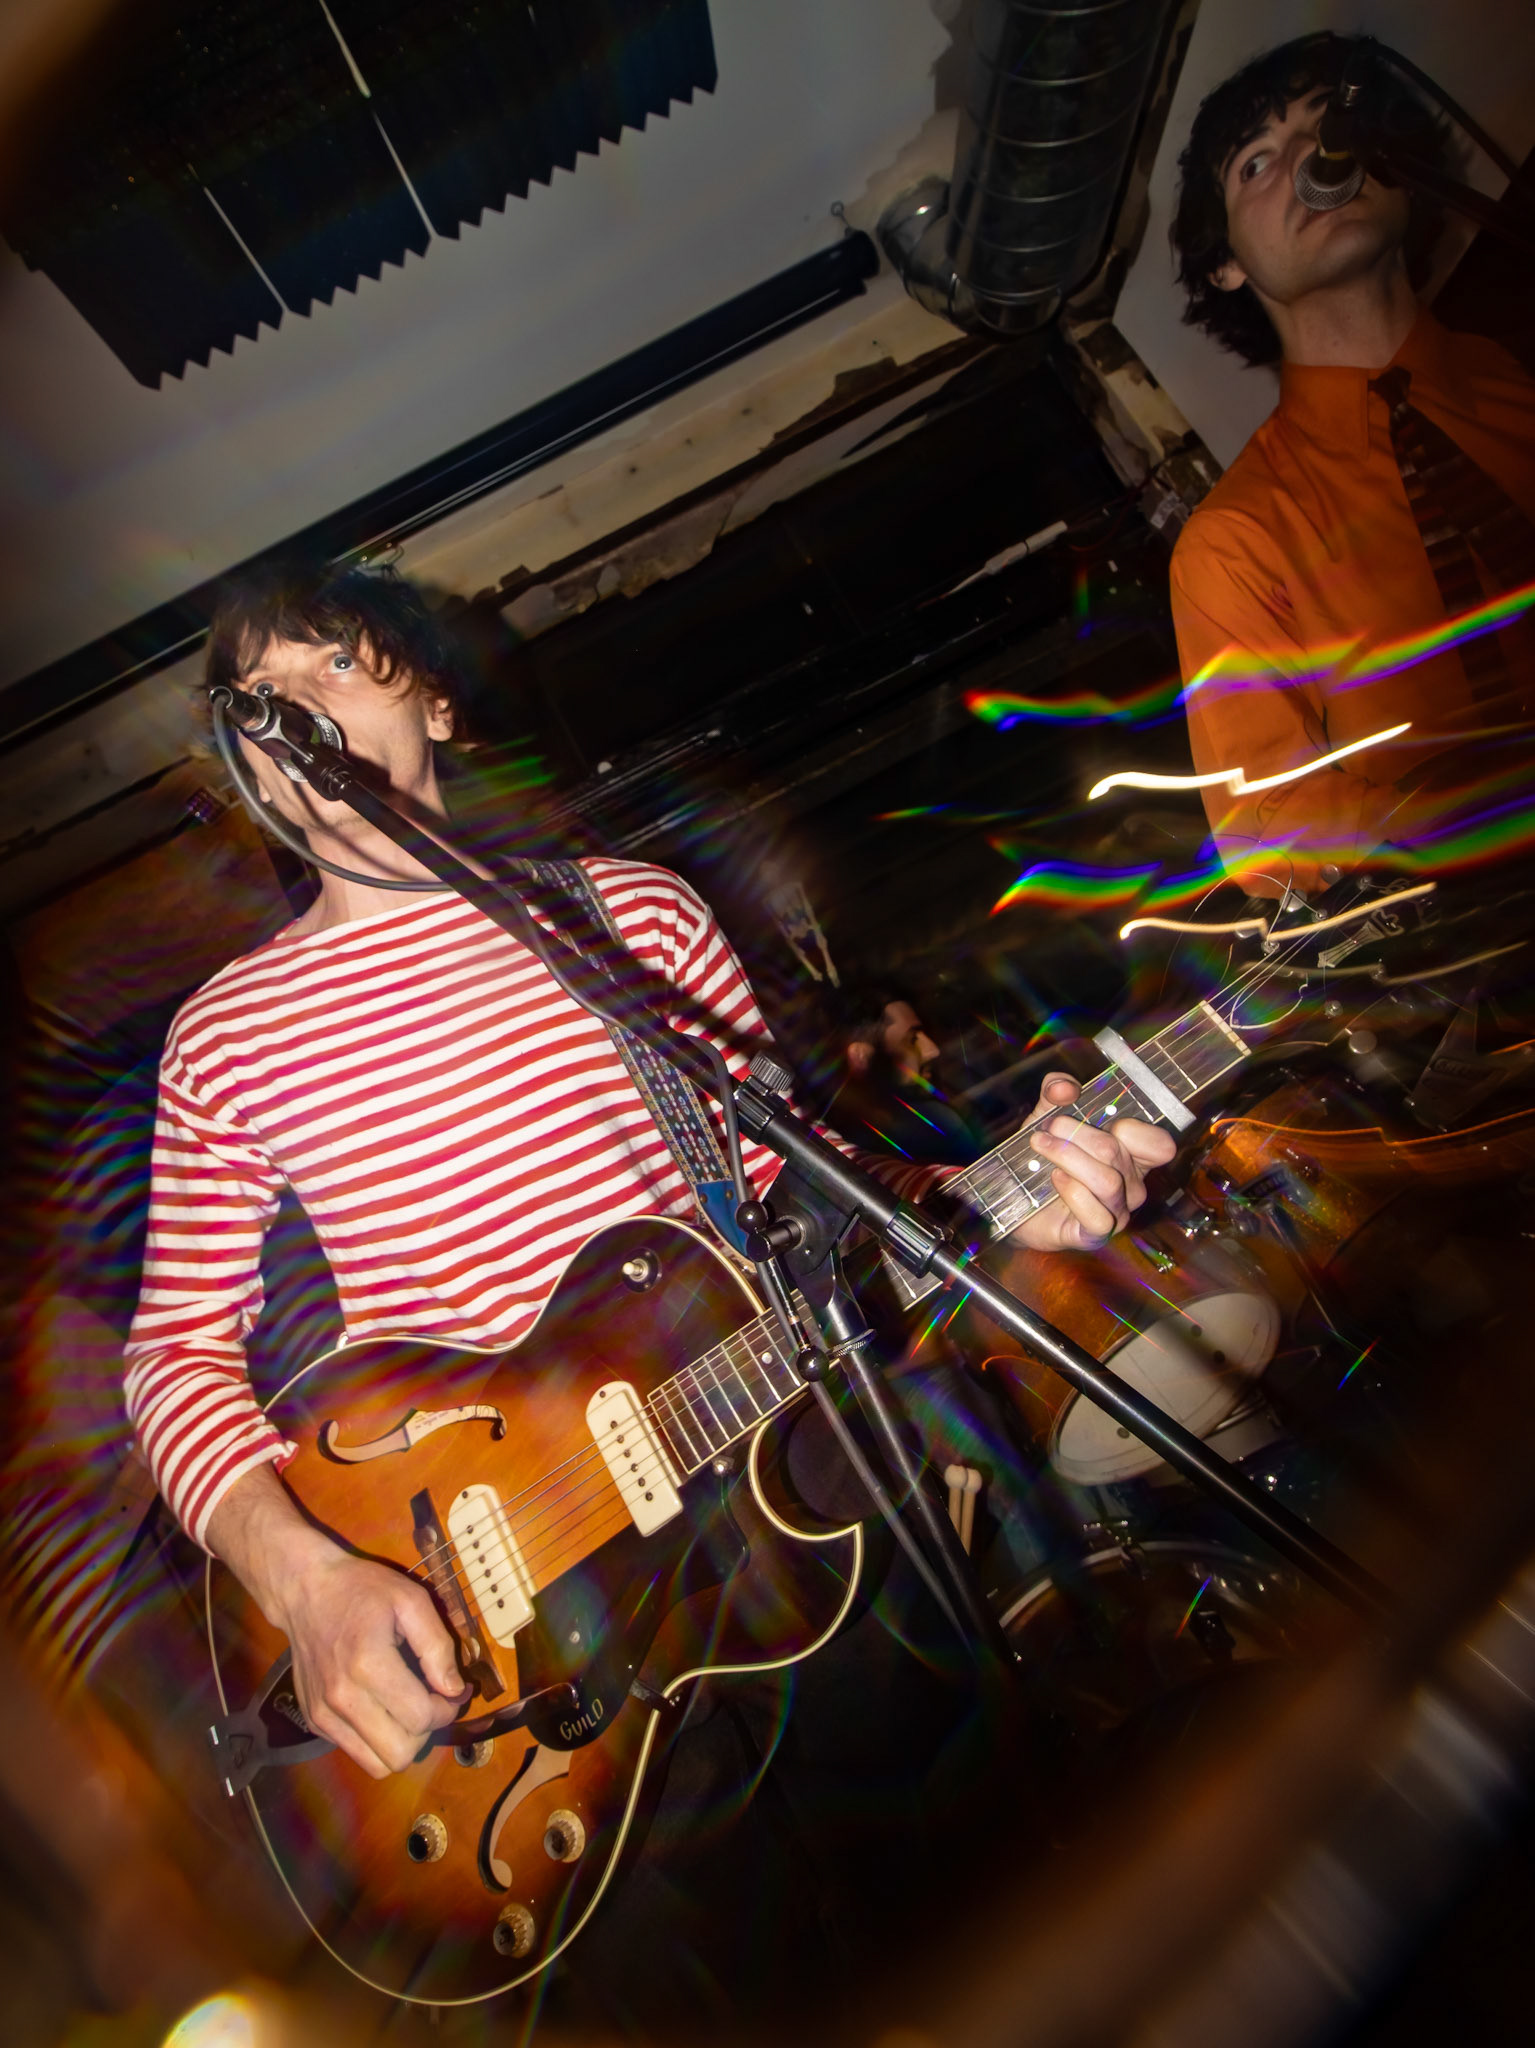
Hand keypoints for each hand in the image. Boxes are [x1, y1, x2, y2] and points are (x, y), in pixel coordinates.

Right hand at [207, 1467, 469, 1777]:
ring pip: (378, 1765)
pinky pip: (357, 1753)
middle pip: (400, 1754)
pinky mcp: (315, 1721)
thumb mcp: (411, 1601)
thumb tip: (454, 1690)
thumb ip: (437, 1646)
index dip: (448, 1710)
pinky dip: (378, 1739)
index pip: (421, 1718)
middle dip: (427, 1732)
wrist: (306, 1591)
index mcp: (368, 1665)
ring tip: (409, 1708)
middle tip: (432, 1701)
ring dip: (403, 1742)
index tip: (455, 1690)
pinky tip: (383, 1706)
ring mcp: (323, 1714)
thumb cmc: (362, 1589)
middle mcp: (342, 1698)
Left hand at [1007, 1072, 1176, 1252]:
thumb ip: (1056, 1092)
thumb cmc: (1042, 1156)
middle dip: (1076, 1133)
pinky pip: (1098, 1217)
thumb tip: (1065, 1088)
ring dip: (1068, 1157)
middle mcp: (1132, 1186)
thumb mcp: (1046, 1115)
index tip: (1094, 1117)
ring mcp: (1117, 1212)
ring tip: (1041, 1146)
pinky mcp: (1095, 1234)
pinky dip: (1073, 1193)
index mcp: (1133, 1156)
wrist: (1015, 1198)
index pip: (1160, 1145)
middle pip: (1117, 1152)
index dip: (1131, 1127)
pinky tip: (1054, 1180)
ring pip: (1107, 1182)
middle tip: (1047, 1128)